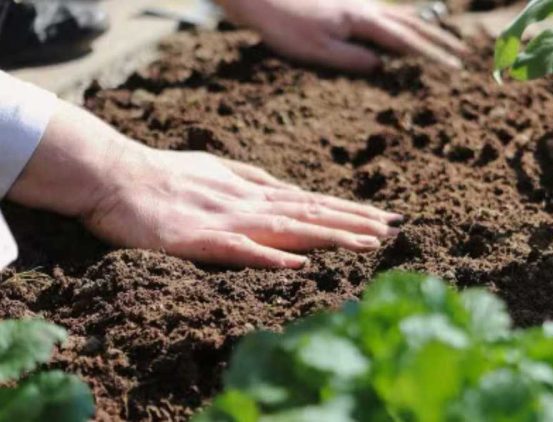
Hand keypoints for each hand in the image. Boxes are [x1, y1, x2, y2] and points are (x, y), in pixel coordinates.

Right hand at [8, 102, 401, 267]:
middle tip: (395, 229)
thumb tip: (288, 190)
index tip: (385, 219)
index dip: (350, 211)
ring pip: (288, 228)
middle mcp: (249, 204)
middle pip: (311, 213)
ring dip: (329, 235)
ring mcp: (226, 221)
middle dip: (355, 222)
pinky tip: (298, 262)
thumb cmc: (165, 175)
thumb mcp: (218, 172)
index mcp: (253, 192)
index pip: (313, 203)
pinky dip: (269, 255)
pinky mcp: (198, 239)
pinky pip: (238, 249)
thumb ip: (253, 181)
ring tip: (367, 243)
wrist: (114, 175)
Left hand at [215, 0, 467, 72]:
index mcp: (362, 21)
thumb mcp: (319, 51)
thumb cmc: (285, 25)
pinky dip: (402, 21)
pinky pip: (384, 13)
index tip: (453, 68)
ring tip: (442, 39)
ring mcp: (357, 4)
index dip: (432, 55)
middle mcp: (365, 8)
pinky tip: (401, 28)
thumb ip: (353, 59)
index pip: (406, 41)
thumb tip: (382, 67)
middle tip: (460, 54)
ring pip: (399, 15)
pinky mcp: (346, 5)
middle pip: (410, 24)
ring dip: (424, 29)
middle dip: (438, 41)